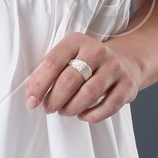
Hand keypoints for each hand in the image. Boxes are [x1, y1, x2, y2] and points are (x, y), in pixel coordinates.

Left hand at [24, 31, 142, 122]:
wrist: (126, 60)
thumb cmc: (87, 63)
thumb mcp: (67, 57)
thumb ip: (47, 70)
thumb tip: (29, 87)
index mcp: (77, 41)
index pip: (53, 62)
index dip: (39, 85)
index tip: (31, 102)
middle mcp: (97, 51)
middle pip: (70, 80)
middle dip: (54, 99)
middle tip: (48, 109)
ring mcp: (115, 67)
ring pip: (88, 94)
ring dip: (71, 108)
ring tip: (64, 111)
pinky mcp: (128, 85)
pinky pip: (108, 106)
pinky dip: (92, 115)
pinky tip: (82, 115)